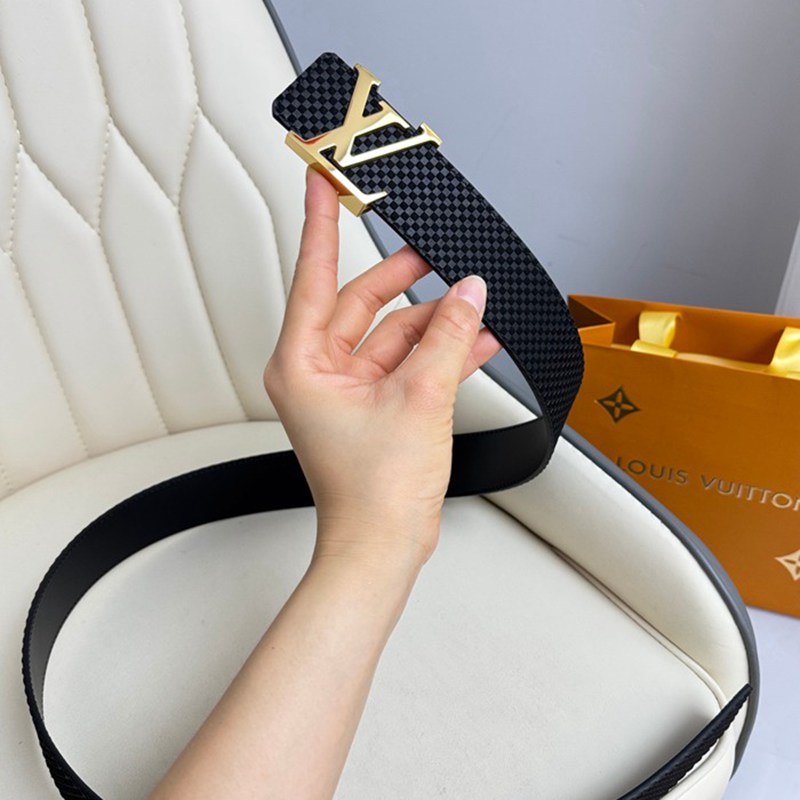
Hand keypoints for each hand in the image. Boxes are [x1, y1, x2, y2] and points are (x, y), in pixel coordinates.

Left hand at [264, 167, 500, 568]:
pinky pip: (408, 364)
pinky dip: (440, 352)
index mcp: (303, 364)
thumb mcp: (420, 398)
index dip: (320, 222)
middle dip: (404, 278)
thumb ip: (447, 337)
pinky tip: (475, 340)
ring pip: (393, 335)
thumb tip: (470, 294)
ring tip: (474, 303)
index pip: (313, 274)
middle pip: (362, 303)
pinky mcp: (376, 407)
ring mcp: (348, 391)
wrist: (385, 546)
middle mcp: (319, 372)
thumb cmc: (375, 491)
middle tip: (433, 248)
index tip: (321, 179)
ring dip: (435, 322)